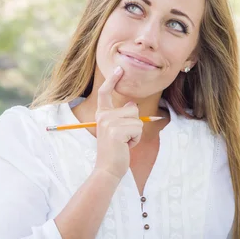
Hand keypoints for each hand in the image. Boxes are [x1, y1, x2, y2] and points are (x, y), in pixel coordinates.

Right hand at [93, 66, 142, 180]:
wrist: (108, 169)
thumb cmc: (115, 151)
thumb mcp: (117, 131)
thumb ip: (122, 117)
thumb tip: (132, 103)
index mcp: (101, 115)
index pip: (105, 93)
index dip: (112, 80)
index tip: (119, 69)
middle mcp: (103, 116)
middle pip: (131, 108)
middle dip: (134, 124)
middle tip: (123, 139)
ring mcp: (109, 123)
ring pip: (137, 119)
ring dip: (136, 133)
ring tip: (124, 143)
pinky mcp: (117, 130)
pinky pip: (138, 128)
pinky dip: (136, 139)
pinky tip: (126, 146)